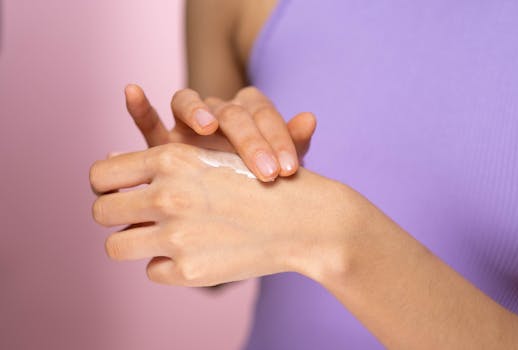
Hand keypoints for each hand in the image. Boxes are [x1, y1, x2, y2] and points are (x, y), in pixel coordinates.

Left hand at [90, 143, 356, 285]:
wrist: (304, 218)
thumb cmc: (258, 179)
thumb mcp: (211, 153)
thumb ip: (158, 157)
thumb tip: (109, 158)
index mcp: (170, 158)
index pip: (100, 174)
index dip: (105, 185)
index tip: (117, 192)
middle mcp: (167, 195)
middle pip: (101, 211)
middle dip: (116, 214)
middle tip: (137, 217)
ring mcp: (177, 236)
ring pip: (116, 246)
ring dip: (134, 243)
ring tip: (160, 238)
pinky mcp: (190, 271)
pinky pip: (153, 271)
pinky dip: (170, 265)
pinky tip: (199, 252)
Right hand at [124, 84, 316, 181]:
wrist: (234, 203)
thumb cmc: (260, 182)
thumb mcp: (280, 168)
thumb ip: (294, 143)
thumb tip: (310, 118)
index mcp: (251, 114)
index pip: (265, 115)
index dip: (278, 139)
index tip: (288, 170)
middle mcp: (220, 112)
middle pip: (231, 111)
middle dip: (250, 140)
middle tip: (265, 172)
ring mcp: (189, 124)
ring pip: (188, 102)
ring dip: (196, 110)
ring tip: (205, 125)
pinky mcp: (162, 142)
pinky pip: (148, 121)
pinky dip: (140, 107)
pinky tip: (133, 92)